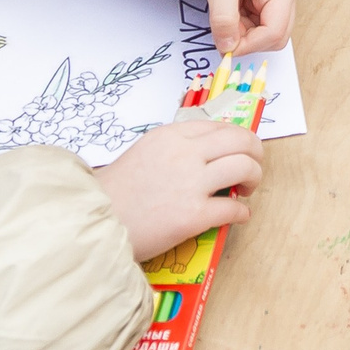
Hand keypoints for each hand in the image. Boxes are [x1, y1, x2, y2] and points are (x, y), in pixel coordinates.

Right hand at [93, 118, 263, 260]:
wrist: (94, 224)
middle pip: (240, 140)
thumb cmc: (114, 193)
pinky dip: (243, 212)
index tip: (240, 151)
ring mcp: (191, 183)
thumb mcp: (143, 153)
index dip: (237, 139)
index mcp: (171, 135)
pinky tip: (239, 216)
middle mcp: (185, 153)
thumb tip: (207, 157)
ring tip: (246, 190)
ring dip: (254, 178)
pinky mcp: (193, 215)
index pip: (220, 126)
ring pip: (245, 167)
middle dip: (255, 153)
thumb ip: (174, 150)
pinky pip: (235, 208)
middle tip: (252, 169)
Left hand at [194, 0, 295, 55]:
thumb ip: (224, 17)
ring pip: (264, 34)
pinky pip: (255, 26)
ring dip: (243, 34)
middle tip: (223, 31)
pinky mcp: (262, 1)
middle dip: (249, 41)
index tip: (224, 45)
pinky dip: (239, 27)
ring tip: (223, 13)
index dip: (249, 44)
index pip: (275, 32)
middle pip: (275, 37)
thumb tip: (227, 48)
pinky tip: (227, 11)